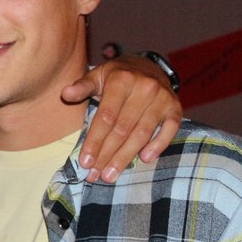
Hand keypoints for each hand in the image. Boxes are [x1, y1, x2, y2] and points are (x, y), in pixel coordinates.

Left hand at [62, 54, 182, 182]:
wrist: (149, 66)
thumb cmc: (118, 76)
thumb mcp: (98, 76)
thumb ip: (82, 86)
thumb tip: (65, 93)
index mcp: (121, 80)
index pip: (106, 117)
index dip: (95, 141)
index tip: (85, 162)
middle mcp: (144, 88)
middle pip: (122, 129)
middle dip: (107, 155)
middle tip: (96, 175)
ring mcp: (162, 98)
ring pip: (142, 133)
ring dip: (126, 157)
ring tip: (111, 175)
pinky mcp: (176, 107)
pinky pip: (170, 130)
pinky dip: (158, 145)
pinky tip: (144, 159)